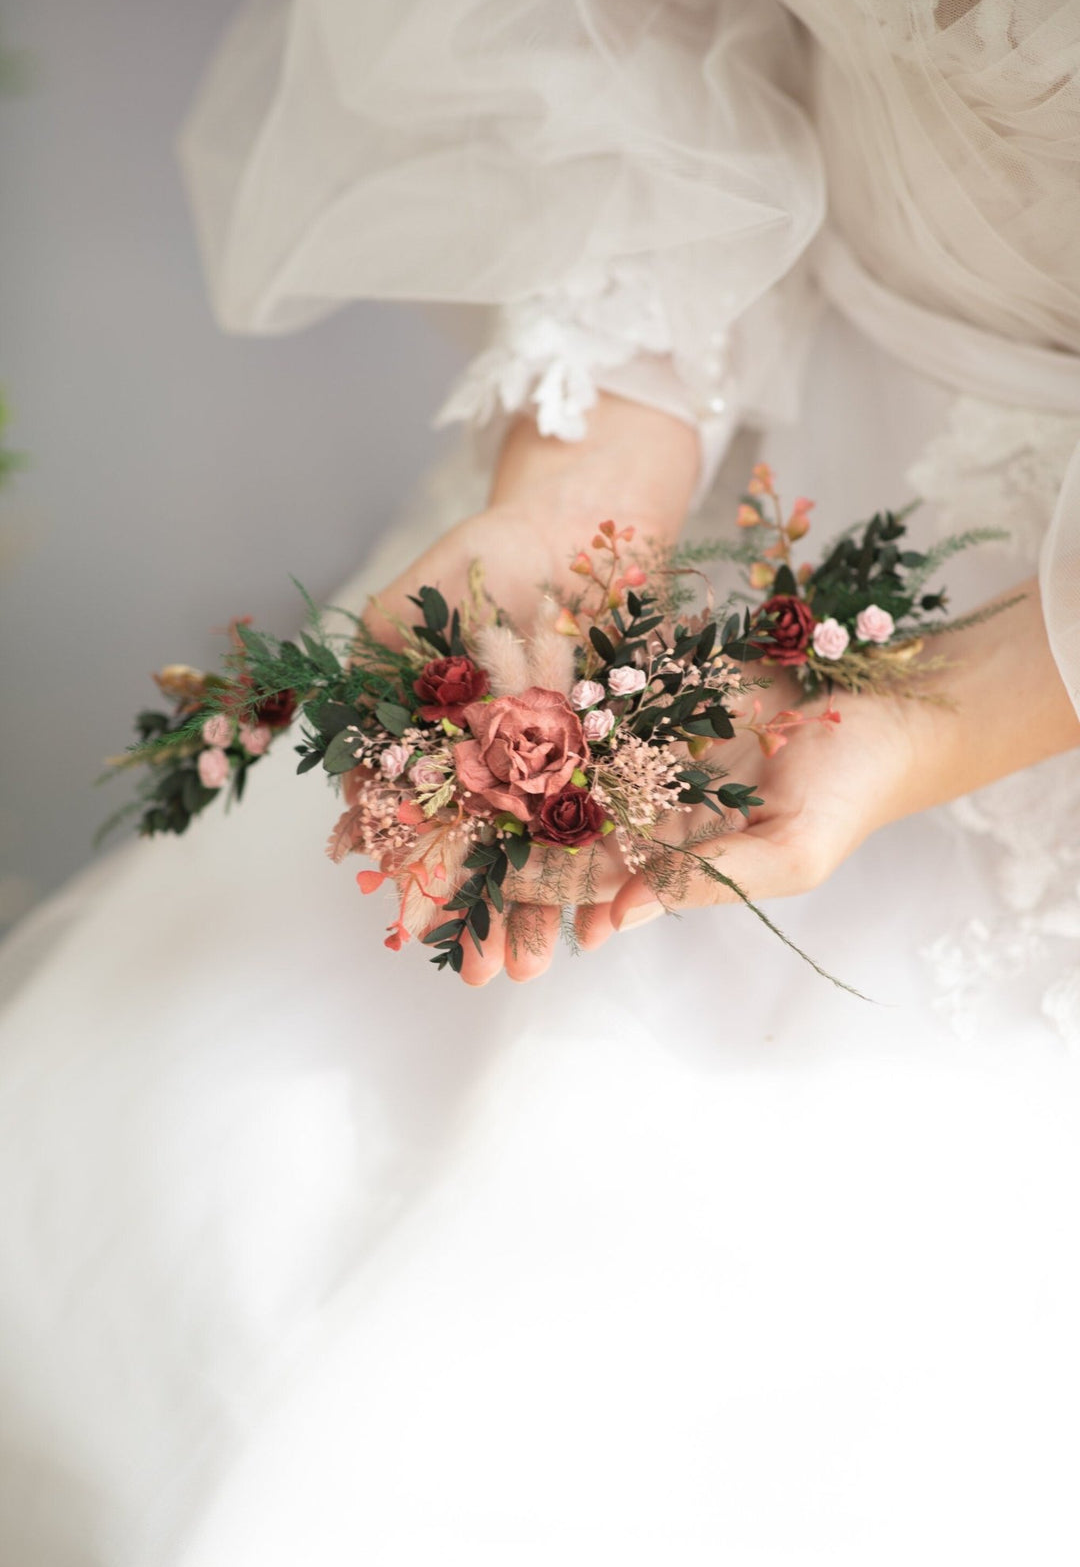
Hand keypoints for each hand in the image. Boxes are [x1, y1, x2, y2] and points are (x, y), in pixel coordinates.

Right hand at [359, 392, 701, 980]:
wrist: (584, 517)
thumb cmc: (481, 555)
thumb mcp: (405, 609)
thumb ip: (383, 680)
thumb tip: (369, 774)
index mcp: (429, 743)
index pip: (411, 823)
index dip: (409, 874)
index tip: (410, 924)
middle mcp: (488, 765)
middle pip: (479, 853)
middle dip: (478, 915)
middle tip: (483, 977)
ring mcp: (551, 766)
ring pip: (542, 852)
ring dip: (536, 912)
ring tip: (538, 968)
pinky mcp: (614, 756)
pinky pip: (607, 822)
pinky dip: (604, 868)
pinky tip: (605, 916)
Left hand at [459, 576, 1079, 983]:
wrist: (886, 706)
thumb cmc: (846, 798)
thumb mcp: (787, 856)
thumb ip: (706, 882)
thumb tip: (620, 917)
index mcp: (660, 858)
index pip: (580, 881)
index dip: (528, 891)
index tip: (473, 895)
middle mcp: (639, 803)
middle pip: (552, 812)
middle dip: (495, 813)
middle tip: (431, 817)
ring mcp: (639, 739)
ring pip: (561, 739)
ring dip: (508, 727)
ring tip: (453, 717)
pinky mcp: (648, 681)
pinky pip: (590, 676)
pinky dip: (549, 665)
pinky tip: (501, 649)